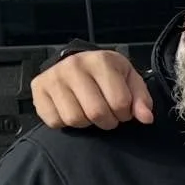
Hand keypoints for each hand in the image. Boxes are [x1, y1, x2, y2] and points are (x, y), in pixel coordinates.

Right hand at [31, 49, 153, 129]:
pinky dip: (66, 123)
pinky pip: (54, 121)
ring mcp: (53, 77)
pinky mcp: (38, 89)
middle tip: (107, 114)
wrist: (78, 64)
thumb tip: (146, 118)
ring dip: (87, 122)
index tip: (122, 109)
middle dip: (107, 121)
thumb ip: (141, 99)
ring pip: (74, 119)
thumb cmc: (108, 75)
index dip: (125, 113)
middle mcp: (74, 66)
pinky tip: (72, 109)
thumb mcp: (131, 81)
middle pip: (96, 113)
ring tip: (89, 111)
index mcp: (100, 61)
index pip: (119, 103)